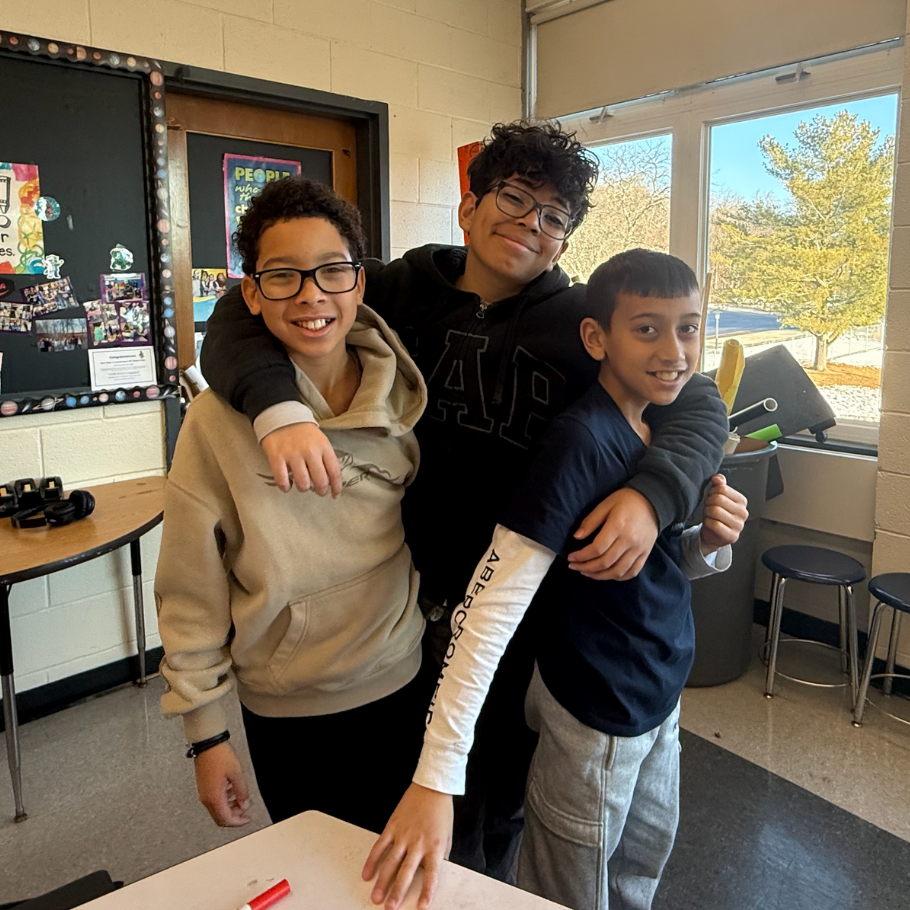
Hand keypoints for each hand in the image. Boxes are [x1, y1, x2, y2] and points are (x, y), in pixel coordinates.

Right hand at [193, 741, 251, 826]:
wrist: (207, 744)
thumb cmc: (220, 756)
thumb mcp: (236, 773)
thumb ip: (241, 791)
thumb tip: (244, 804)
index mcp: (214, 797)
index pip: (226, 819)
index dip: (238, 822)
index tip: (248, 819)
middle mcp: (206, 798)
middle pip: (220, 817)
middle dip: (234, 816)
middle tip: (246, 810)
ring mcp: (204, 793)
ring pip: (217, 809)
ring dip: (230, 807)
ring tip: (242, 798)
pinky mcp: (204, 787)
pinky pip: (215, 800)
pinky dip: (225, 800)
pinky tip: (233, 791)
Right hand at [261, 423, 341, 496]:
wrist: (282, 416)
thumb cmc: (304, 433)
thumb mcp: (321, 441)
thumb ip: (326, 459)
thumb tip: (331, 482)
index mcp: (324, 447)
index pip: (335, 472)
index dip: (336, 487)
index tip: (335, 495)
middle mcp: (310, 451)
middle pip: (320, 481)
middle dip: (321, 491)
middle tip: (318, 491)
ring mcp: (293, 454)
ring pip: (303, 484)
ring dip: (303, 489)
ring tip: (302, 485)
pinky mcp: (277, 457)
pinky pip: (282, 480)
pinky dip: (286, 487)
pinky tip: (288, 485)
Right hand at [362, 783, 452, 909]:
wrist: (432, 788)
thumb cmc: (441, 812)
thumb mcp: (447, 836)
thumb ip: (439, 856)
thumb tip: (431, 872)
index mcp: (435, 847)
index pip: (432, 875)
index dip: (426, 892)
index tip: (421, 907)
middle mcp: (418, 843)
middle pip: (406, 872)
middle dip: (397, 892)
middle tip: (390, 907)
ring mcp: (404, 835)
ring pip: (390, 862)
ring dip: (382, 882)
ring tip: (376, 897)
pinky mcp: (393, 826)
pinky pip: (380, 846)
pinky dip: (372, 860)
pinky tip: (367, 873)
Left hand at [567, 487, 658, 580]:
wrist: (653, 501)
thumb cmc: (626, 500)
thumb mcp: (605, 505)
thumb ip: (591, 521)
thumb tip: (576, 537)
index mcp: (618, 526)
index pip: (597, 548)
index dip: (582, 556)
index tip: (571, 558)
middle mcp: (630, 540)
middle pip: (605, 562)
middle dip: (586, 567)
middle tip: (574, 567)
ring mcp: (639, 549)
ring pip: (618, 571)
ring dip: (599, 576)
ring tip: (586, 573)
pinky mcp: (646, 554)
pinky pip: (632, 572)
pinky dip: (618, 577)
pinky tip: (606, 574)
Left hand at [700, 474, 747, 552]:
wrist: (713, 535)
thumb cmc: (716, 515)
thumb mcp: (718, 497)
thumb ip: (719, 485)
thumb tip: (717, 478)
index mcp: (741, 501)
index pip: (722, 488)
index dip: (711, 492)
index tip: (711, 498)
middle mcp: (743, 513)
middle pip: (718, 499)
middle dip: (708, 502)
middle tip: (708, 507)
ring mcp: (739, 525)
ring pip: (715, 511)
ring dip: (707, 512)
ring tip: (708, 515)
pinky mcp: (732, 536)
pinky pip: (715, 524)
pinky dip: (707, 522)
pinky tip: (709, 523)